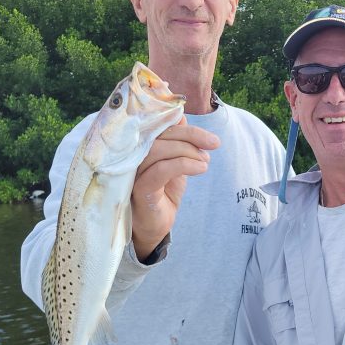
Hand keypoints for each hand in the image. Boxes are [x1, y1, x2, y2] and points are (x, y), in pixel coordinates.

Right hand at [131, 116, 219, 260]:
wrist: (155, 227)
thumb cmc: (163, 193)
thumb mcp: (174, 163)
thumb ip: (177, 141)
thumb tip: (181, 116)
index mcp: (139, 146)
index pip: (158, 124)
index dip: (184, 124)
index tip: (209, 136)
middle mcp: (131, 156)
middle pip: (159, 134)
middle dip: (191, 136)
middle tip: (213, 144)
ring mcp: (133, 172)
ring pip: (159, 149)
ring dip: (188, 151)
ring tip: (205, 161)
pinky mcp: (139, 189)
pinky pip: (161, 170)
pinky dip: (184, 165)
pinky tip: (200, 168)